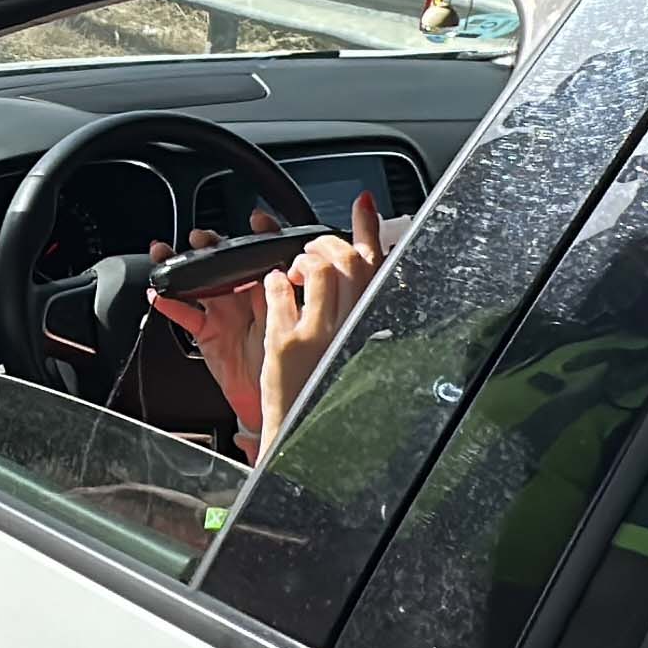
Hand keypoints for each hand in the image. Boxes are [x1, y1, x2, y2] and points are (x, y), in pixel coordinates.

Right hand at [149, 208, 280, 433]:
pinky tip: (158, 294)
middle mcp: (244, 296)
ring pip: (198, 282)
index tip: (258, 220)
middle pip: (223, 263)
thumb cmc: (292, 363)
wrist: (274, 398)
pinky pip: (185, 315)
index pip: (264, 254)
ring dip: (182, 266)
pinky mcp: (207, 332)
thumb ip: (289, 299)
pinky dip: (169, 305)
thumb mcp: (294, 324)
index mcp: (271, 290)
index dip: (260, 234)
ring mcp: (223, 312)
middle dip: (210, 245)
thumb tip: (288, 272)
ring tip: (166, 254)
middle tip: (202, 237)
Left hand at [259, 192, 383, 441]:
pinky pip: (278, 293)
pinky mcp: (286, 344)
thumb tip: (352, 278)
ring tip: (290, 266)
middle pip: (348, 261)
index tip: (364, 203)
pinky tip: (270, 283)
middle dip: (325, 242)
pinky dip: (273, 282)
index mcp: (370, 326)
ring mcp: (319, 333)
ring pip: (315, 271)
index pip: (377, 266)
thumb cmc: (328, 399)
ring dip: (299, 258)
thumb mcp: (349, 349)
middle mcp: (351, 328)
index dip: (370, 229)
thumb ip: (352, 313)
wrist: (309, 445)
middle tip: (310, 246)